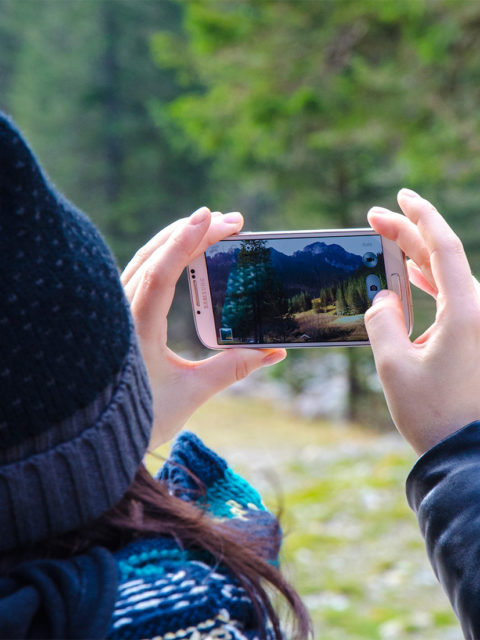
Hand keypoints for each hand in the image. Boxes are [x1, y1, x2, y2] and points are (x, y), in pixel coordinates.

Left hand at [121, 207, 285, 449]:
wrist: (98, 438)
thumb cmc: (143, 418)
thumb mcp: (192, 393)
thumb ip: (232, 368)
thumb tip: (273, 352)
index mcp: (136, 329)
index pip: (161, 273)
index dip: (186, 241)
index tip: (213, 217)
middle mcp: (121, 313)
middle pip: (153, 257)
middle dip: (191, 232)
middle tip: (231, 221)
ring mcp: (117, 312)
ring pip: (143, 261)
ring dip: (176, 239)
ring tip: (210, 226)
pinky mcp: (120, 316)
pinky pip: (140, 274)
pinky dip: (163, 256)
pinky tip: (182, 252)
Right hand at [365, 188, 479, 454]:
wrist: (467, 455)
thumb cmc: (433, 414)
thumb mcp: (394, 366)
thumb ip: (382, 321)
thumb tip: (384, 297)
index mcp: (466, 311)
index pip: (443, 246)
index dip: (420, 216)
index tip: (399, 197)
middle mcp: (479, 312)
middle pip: (443, 257)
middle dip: (409, 234)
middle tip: (377, 218)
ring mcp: (479, 325)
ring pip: (447, 277)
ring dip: (417, 259)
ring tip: (389, 243)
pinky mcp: (475, 339)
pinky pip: (452, 298)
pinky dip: (429, 285)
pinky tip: (410, 279)